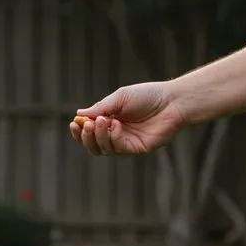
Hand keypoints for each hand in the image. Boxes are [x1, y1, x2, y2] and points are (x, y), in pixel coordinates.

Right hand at [68, 82, 187, 155]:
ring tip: (100, 121)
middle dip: (86, 136)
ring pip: (103, 148)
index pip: (90, 131)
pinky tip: (116, 125)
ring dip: (98, 136)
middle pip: (93, 144)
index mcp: (110, 121)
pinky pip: (118, 148)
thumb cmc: (147, 96)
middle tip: (86, 125)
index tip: (74, 123)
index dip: (80, 130)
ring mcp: (126, 143)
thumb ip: (100, 107)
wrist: (172, 101)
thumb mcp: (119, 98)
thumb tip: (79, 114)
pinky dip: (113, 137)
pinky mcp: (136, 149)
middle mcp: (116, 134)